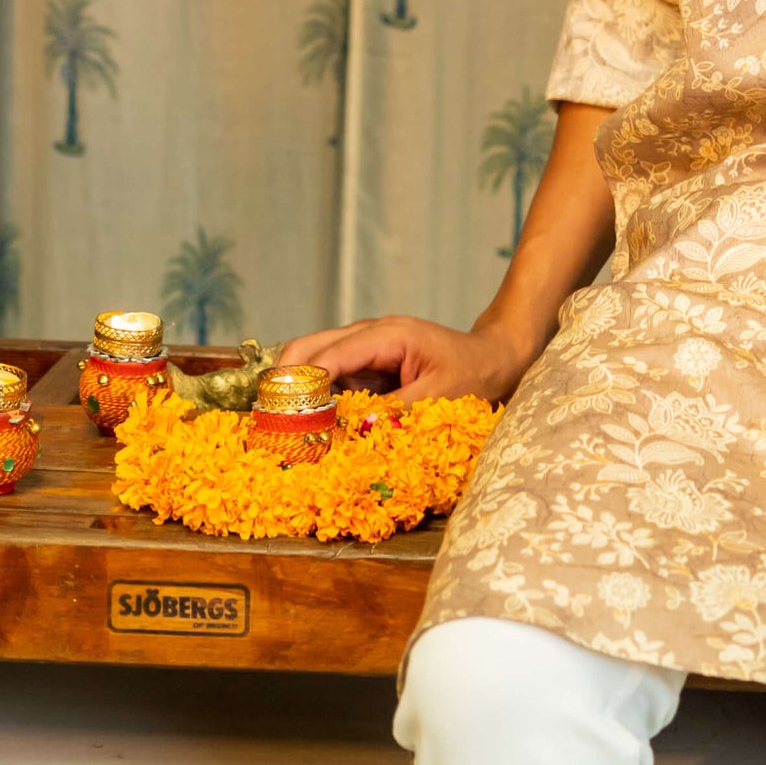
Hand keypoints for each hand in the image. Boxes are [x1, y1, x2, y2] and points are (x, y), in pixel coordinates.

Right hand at [274, 313, 532, 406]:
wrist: (499, 359)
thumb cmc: (475, 375)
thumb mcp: (439, 399)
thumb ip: (394, 413)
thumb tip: (351, 430)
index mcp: (388, 335)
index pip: (331, 355)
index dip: (301, 384)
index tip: (277, 415)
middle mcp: (371, 334)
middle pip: (310, 348)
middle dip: (285, 381)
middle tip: (267, 422)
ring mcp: (367, 347)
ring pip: (315, 360)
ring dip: (296, 389)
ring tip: (277, 426)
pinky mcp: (369, 365)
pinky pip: (332, 375)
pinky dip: (315, 395)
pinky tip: (303, 422)